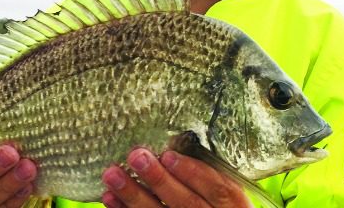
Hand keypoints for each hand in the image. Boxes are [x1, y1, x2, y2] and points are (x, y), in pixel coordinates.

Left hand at [101, 149, 252, 207]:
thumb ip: (208, 170)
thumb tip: (172, 142)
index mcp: (233, 205)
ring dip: (134, 196)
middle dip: (159, 180)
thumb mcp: (223, 188)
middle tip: (136, 156)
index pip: (218, 189)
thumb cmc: (213, 199)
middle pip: (187, 204)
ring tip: (112, 175)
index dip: (193, 172)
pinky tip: (110, 198)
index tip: (169, 155)